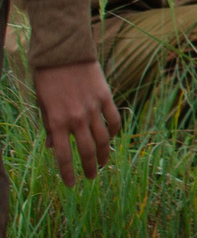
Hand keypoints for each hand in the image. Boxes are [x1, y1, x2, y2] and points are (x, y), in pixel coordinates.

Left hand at [31, 62, 120, 185]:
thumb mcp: (42, 104)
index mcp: (57, 121)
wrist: (64, 54)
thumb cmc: (47, 78)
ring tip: (103, 163)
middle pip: (87, 151)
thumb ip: (48, 125)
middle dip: (89, 168)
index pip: (63, 154)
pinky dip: (113, 132)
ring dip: (104, 154)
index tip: (71, 183)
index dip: (67, 172)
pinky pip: (113, 120)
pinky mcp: (106, 98)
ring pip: (103, 139)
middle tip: (91, 177)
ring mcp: (93, 108)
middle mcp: (76, 118)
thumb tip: (52, 145)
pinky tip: (110, 138)